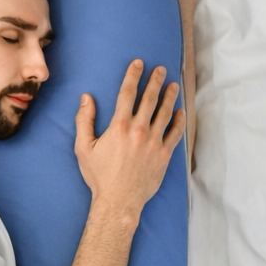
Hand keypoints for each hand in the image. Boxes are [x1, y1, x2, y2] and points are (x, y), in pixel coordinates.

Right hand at [74, 59, 185, 221]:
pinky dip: (179, 121)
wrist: (118, 201)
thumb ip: (84, 121)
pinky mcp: (164, 155)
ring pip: (165, 113)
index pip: (128, 93)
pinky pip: (175, 134)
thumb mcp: (83, 148)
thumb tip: (86, 98)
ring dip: (170, 97)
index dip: (133, 75)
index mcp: (119, 126)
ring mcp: (154, 142)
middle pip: (150, 98)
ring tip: (173, 86)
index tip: (139, 64)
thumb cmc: (99, 177)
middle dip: (156, 81)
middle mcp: (139, 130)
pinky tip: (181, 112)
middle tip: (161, 70)